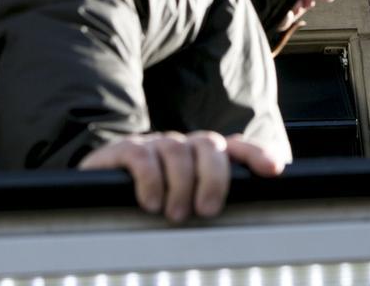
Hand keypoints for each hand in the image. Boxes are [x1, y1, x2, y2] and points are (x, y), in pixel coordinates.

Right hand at [79, 131, 283, 220]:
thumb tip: (252, 224)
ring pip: (178, 151)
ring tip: (175, 214)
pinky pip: (142, 156)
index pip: (237, 147)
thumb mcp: (188, 206)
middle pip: (210, 145)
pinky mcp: (125, 150)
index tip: (273, 170)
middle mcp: (183, 145)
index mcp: (204, 156)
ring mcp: (155, 144)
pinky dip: (150, 179)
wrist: (95, 198)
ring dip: (180, 184)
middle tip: (207, 210)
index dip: (256, 154)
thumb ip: (214, 204)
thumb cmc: (152, 206)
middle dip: (213, 178)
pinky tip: (149, 202)